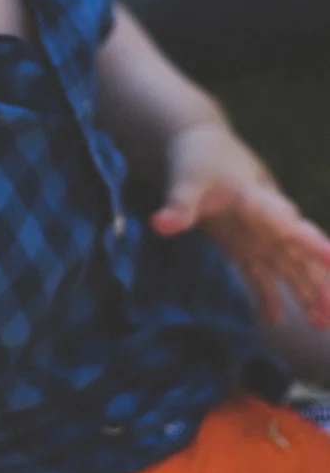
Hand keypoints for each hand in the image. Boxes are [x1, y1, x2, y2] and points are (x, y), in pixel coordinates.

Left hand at [151, 122, 329, 326]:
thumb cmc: (199, 161)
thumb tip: (160, 225)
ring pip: (291, 267)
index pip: (283, 218)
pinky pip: (262, 275)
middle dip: (319, 276)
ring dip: (306, 293)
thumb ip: (178, 205)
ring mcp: (260, 236)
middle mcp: (266, 220)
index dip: (306, 237)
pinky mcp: (246, 246)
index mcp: (255, 198)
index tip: (329, 254)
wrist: (203, 148)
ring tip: (320, 324)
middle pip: (300, 249)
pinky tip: (273, 319)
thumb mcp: (186, 181)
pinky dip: (268, 295)